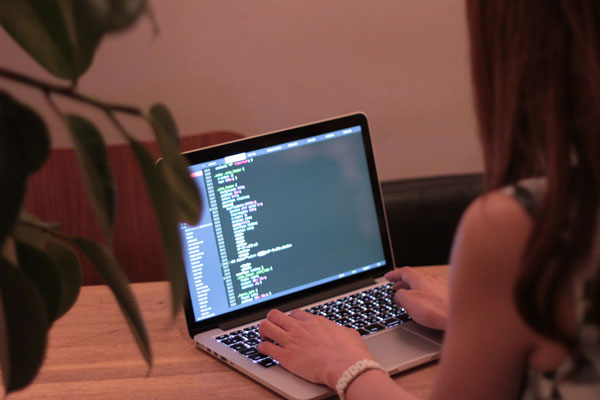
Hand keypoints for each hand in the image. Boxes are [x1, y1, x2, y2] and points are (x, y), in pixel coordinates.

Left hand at [257, 309, 374, 387]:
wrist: (345, 366)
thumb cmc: (350, 353)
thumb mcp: (350, 335)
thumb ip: (343, 332)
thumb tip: (346, 333)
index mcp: (315, 322)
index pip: (294, 314)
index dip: (290, 319)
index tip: (290, 324)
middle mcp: (300, 328)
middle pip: (275, 315)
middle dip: (272, 320)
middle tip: (273, 327)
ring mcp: (291, 341)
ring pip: (266, 327)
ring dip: (263, 331)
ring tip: (264, 336)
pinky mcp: (286, 357)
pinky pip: (266, 348)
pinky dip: (262, 348)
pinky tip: (262, 350)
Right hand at [385, 266, 448, 329]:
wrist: (461, 315)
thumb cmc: (436, 309)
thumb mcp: (408, 302)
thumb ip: (399, 295)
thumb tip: (398, 295)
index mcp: (420, 279)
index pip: (404, 272)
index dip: (394, 274)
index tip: (388, 277)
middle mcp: (432, 279)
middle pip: (415, 278)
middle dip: (404, 284)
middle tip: (397, 288)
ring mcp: (444, 286)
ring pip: (426, 285)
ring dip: (417, 290)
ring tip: (413, 297)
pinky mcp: (452, 295)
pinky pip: (436, 292)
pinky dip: (429, 296)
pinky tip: (430, 303)